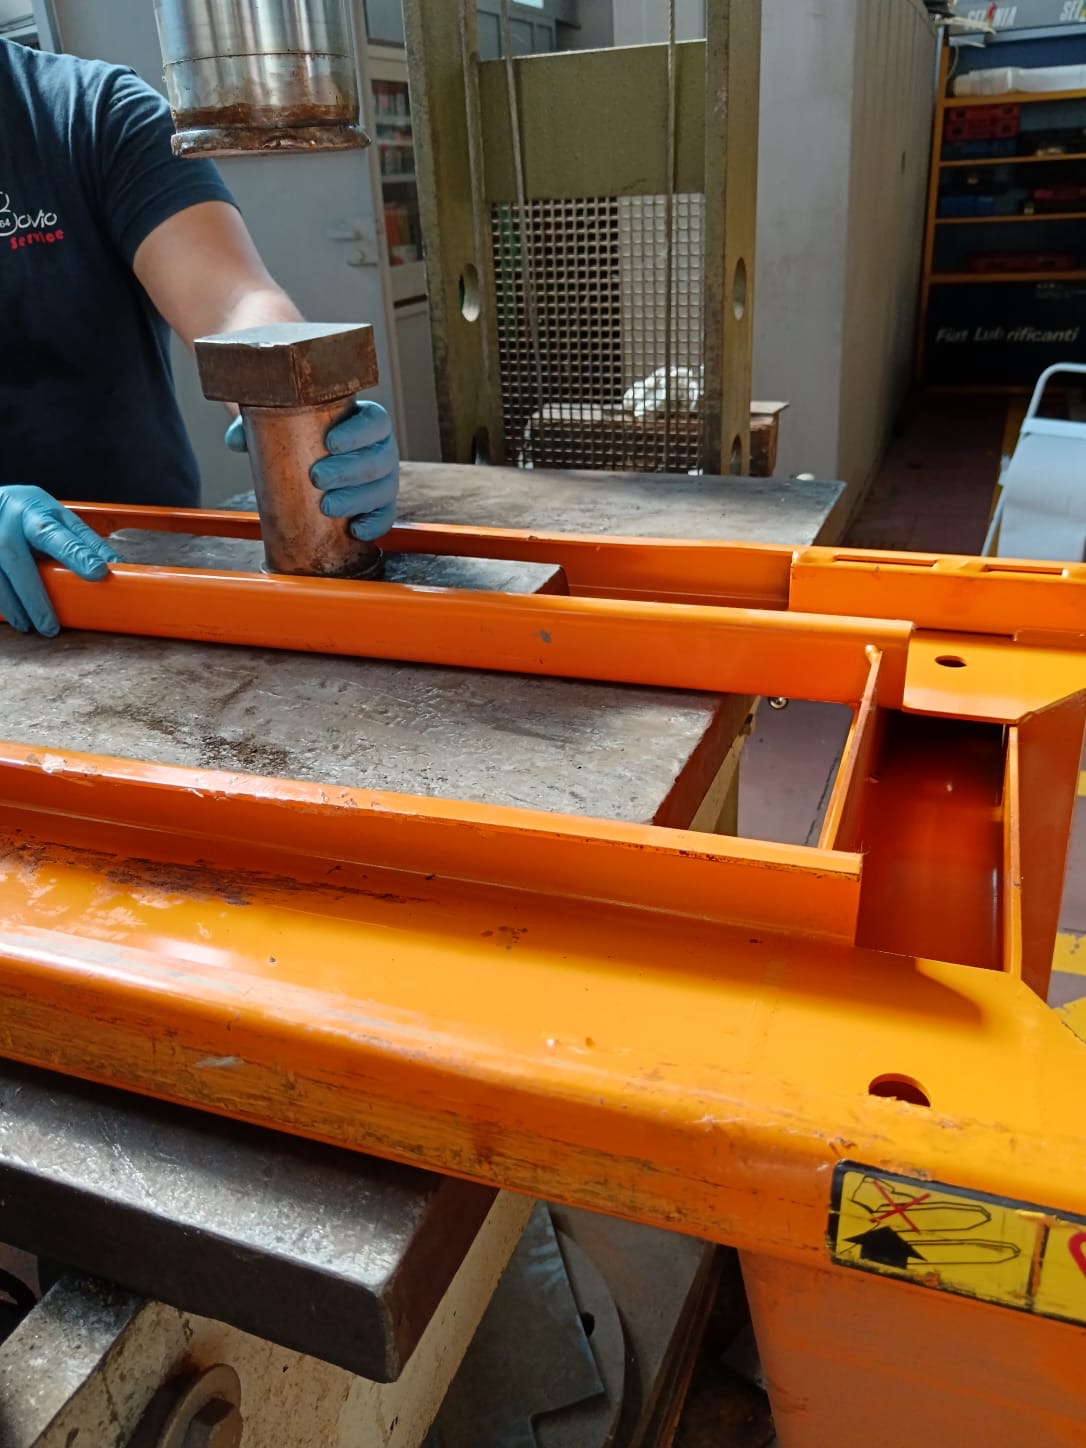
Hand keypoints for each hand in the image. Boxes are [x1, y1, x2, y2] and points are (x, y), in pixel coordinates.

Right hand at [0, 486, 118, 635]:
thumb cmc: (29, 513)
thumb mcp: (58, 516)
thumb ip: (84, 541)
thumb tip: (116, 567)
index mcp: (34, 513)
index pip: (55, 534)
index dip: (76, 554)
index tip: (97, 573)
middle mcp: (6, 525)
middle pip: (17, 561)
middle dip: (34, 597)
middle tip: (50, 626)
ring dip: (13, 606)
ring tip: (29, 626)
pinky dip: (0, 602)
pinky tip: (12, 616)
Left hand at [225, 400, 399, 542]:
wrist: (314, 460)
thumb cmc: (304, 436)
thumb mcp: (282, 425)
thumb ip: (258, 427)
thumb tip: (237, 441)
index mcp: (366, 422)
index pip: (374, 422)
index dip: (358, 433)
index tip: (330, 442)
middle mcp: (381, 449)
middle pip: (379, 459)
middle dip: (349, 471)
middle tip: (317, 477)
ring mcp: (384, 480)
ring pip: (383, 489)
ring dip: (357, 500)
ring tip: (327, 507)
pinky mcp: (381, 506)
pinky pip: (385, 517)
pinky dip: (374, 525)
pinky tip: (356, 530)